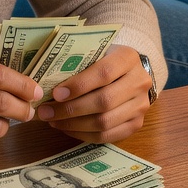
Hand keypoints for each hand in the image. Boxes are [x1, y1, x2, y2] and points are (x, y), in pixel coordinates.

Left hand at [36, 44, 155, 142]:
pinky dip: (83, 135)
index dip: (79, 85)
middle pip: (104, 101)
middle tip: (46, 112)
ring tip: (53, 121)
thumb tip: (46, 83)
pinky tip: (67, 128)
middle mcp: (140, 82)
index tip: (56, 93)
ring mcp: (141, 105)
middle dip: (71, 109)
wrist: (130, 72)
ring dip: (74, 125)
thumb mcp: (96, 52)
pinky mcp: (137, 124)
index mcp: (128, 58)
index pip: (104, 73)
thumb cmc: (105, 59)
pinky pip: (107, 136)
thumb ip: (78, 63)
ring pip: (105, 122)